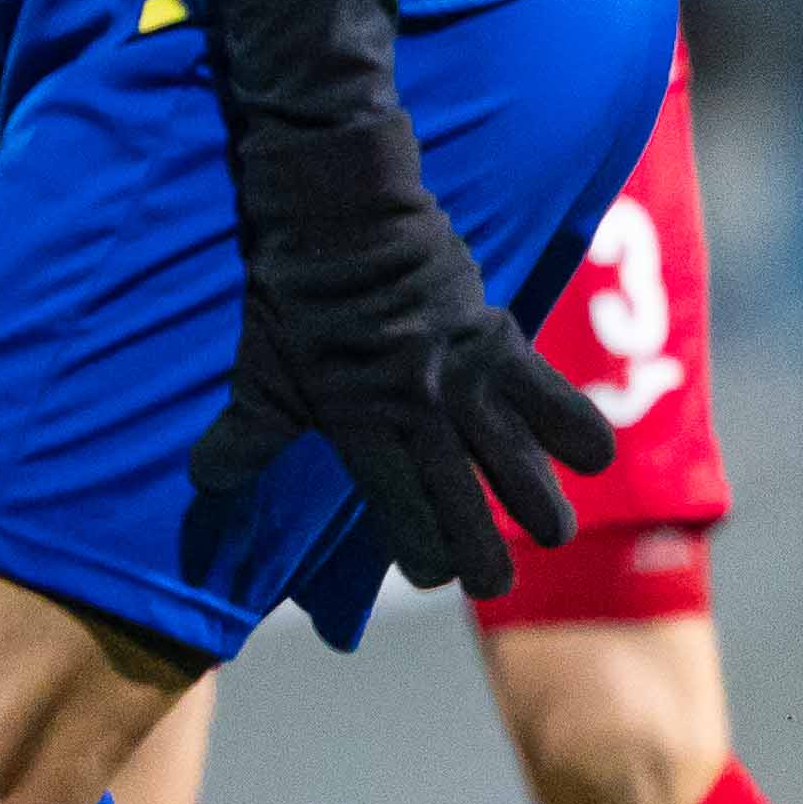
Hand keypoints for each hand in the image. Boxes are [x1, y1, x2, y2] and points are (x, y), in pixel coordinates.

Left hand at [177, 108, 612, 597]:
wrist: (342, 213)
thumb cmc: (294, 298)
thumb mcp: (259, 370)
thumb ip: (245, 434)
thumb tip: (207, 483)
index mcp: (357, 422)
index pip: (398, 505)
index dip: (418, 548)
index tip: (430, 575)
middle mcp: (417, 407)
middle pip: (461, 495)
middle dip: (481, 550)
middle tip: (495, 590)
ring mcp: (464, 375)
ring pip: (514, 456)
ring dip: (537, 502)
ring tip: (551, 535)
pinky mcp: (500, 339)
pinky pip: (550, 392)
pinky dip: (573, 424)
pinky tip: (595, 456)